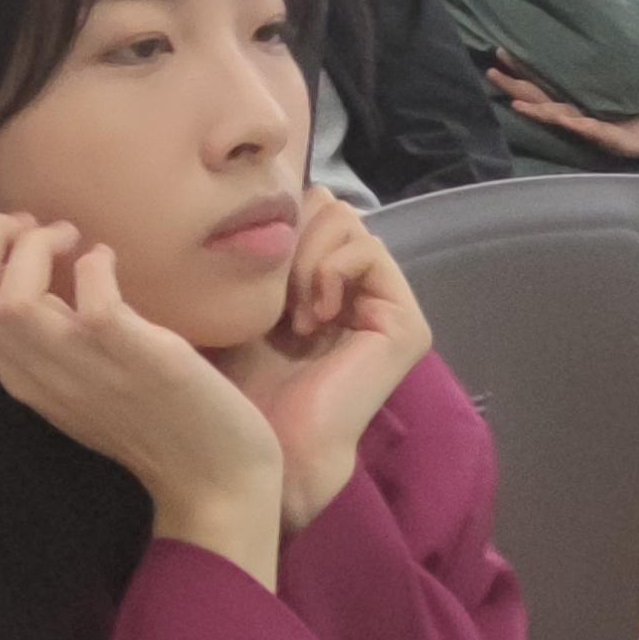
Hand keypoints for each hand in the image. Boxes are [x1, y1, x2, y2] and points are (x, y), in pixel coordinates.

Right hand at [0, 213, 284, 581]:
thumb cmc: (152, 422)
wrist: (217, 481)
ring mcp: (80, 367)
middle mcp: (36, 373)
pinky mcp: (132, 357)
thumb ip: (44, 339)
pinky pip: (91, 296)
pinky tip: (111, 262)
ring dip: (36, 245)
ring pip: (7, 296)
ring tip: (73, 241)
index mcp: (17, 375)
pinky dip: (96, 261)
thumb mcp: (76, 381)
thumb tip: (29, 269)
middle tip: (35, 228)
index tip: (14, 238)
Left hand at [213, 192, 433, 528]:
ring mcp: (386, 304)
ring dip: (304, 258)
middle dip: (288, 236)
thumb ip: (247, 249)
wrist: (260, 444)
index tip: (247, 277)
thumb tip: (236, 194)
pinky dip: (329, 272)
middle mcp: (356, 289)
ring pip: (344, 217)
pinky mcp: (406, 322)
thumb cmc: (234, 381)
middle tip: (272, 297)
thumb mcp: (232, 300)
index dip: (271, 225)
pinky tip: (312, 319)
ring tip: (291, 315)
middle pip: (325, 202)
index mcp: (319, 281)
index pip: (304, 205)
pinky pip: (367, 250)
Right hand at [486, 55, 638, 162]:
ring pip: (561, 118)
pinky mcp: (620, 140)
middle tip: (491, 73)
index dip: (521, 71)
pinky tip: (565, 119)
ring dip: (540, 111)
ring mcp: (599, 130)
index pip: (543, 85)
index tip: (498, 54)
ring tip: (518, 102)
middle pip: (542, 101)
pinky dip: (580, 126)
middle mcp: (583, 117)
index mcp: (581, 102)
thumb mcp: (621, 82)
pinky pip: (596, 131)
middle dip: (517, 88)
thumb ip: (599, 69)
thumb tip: (578, 41)